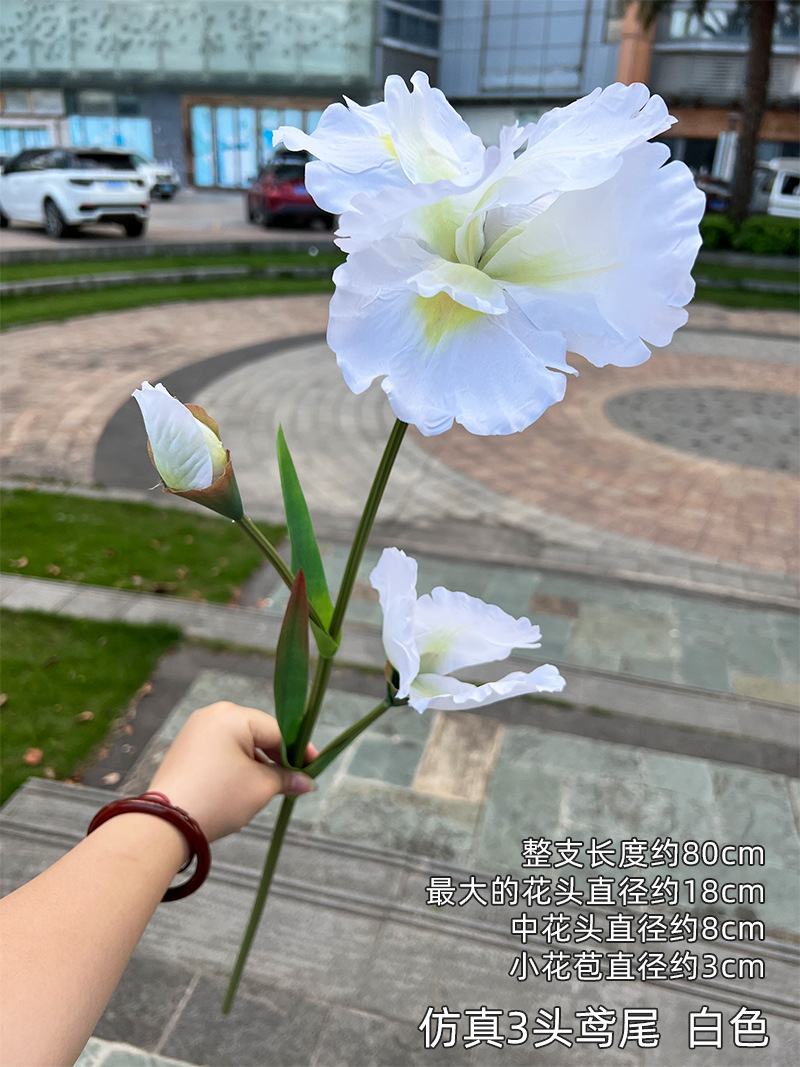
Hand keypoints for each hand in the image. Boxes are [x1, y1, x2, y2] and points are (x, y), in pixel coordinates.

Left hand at [148, 702, 316, 841]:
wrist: (166, 823)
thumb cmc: (219, 797)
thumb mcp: (261, 787)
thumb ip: (287, 778)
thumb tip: (307, 782)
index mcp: (232, 715)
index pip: (276, 730)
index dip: (298, 751)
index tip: (312, 768)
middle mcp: (212, 714)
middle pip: (257, 733)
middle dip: (276, 757)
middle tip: (293, 780)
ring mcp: (195, 730)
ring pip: (238, 743)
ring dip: (256, 762)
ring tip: (269, 787)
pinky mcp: (185, 748)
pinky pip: (220, 750)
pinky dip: (236, 765)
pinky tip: (243, 786)